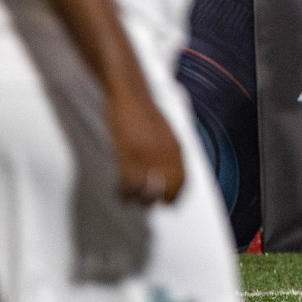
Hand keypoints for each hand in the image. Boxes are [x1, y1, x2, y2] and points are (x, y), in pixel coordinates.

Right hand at [107, 89, 185, 204]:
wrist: (131, 97)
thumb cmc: (145, 112)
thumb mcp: (165, 133)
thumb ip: (168, 152)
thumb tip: (167, 169)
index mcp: (177, 150)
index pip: (182, 182)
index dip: (174, 196)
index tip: (166, 203)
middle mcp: (165, 156)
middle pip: (167, 191)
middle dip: (156, 201)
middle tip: (144, 203)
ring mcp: (147, 157)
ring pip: (146, 192)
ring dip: (137, 199)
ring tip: (129, 199)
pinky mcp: (128, 156)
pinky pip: (127, 185)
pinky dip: (123, 192)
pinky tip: (119, 192)